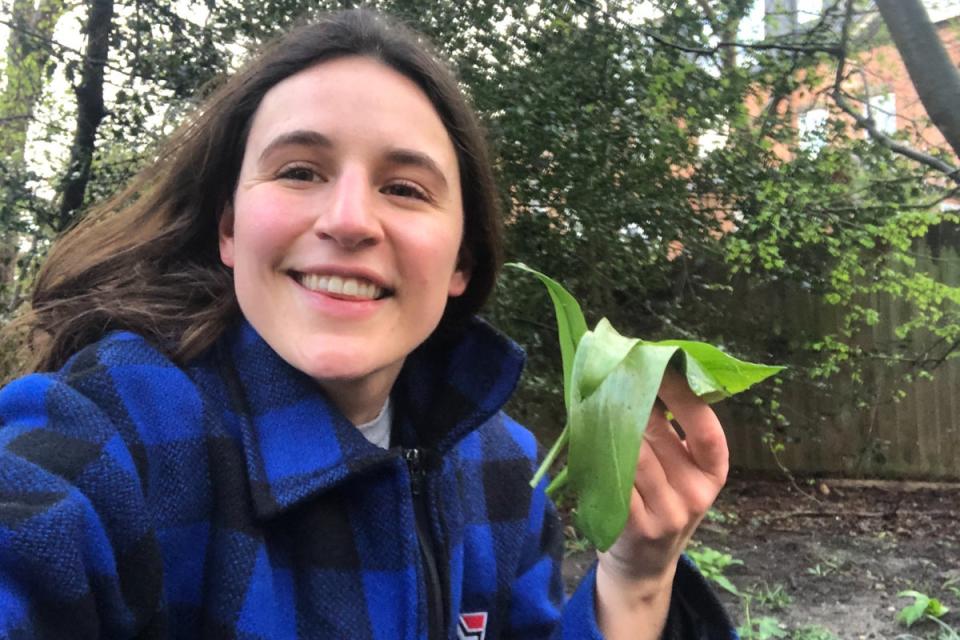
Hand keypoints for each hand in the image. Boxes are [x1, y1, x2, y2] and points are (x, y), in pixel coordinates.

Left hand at [594, 369, 728, 638]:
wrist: (644, 564)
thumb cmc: (662, 502)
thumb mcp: (681, 472)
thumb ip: (672, 434)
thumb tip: (644, 374)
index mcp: (713, 474)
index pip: (707, 430)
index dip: (686, 396)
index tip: (663, 365)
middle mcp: (695, 494)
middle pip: (659, 434)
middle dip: (632, 401)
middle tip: (612, 372)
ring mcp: (666, 513)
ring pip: (633, 453)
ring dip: (610, 424)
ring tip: (595, 399)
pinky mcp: (635, 527)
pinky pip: (613, 479)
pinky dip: (598, 453)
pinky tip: (588, 435)